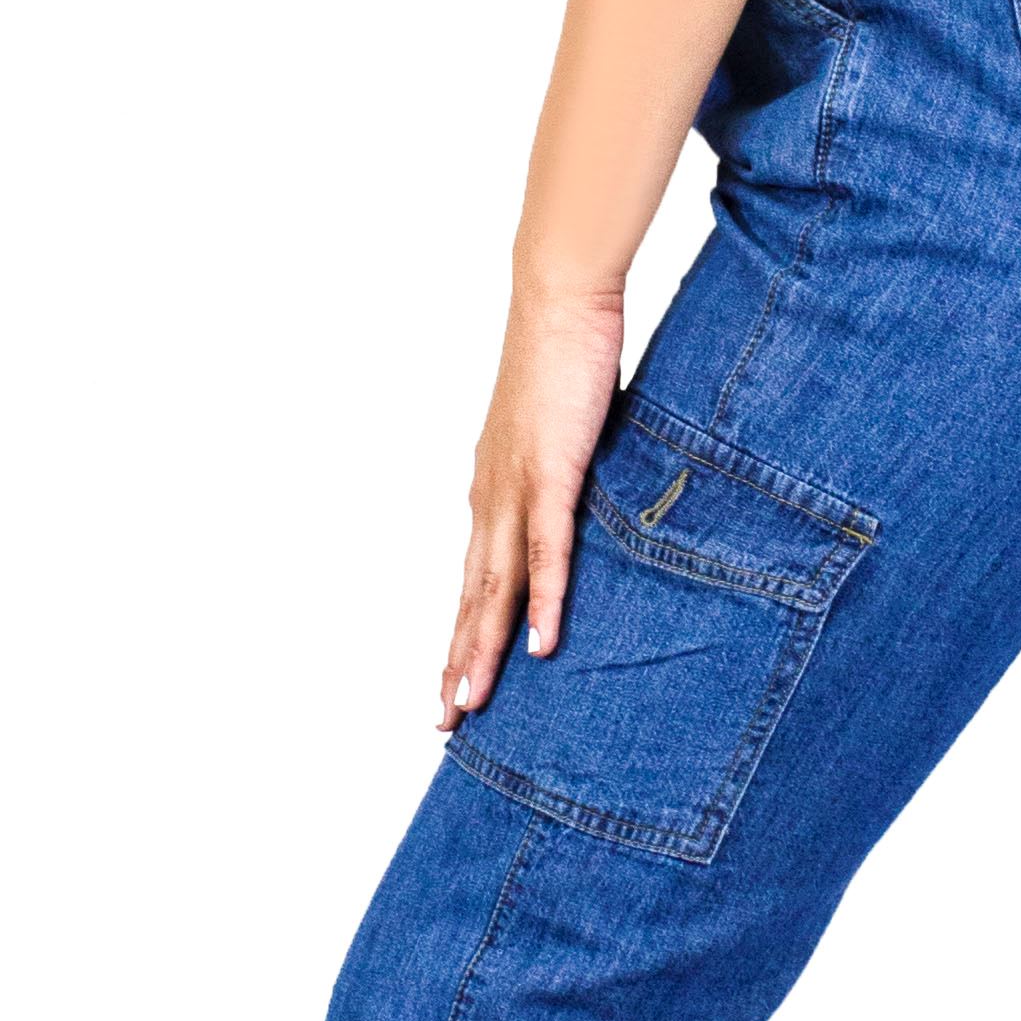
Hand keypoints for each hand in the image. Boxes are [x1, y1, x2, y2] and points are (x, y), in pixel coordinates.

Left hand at [440, 273, 627, 730]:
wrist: (560, 298)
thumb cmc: (563, 357)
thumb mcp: (559, 432)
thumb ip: (561, 474)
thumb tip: (575, 499)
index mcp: (492, 489)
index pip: (472, 577)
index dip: (462, 634)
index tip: (453, 683)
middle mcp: (492, 496)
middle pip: (470, 596)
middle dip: (457, 662)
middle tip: (445, 722)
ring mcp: (516, 487)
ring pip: (494, 586)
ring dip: (482, 650)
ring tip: (471, 705)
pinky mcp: (551, 471)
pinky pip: (547, 550)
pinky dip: (542, 600)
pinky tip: (540, 645)